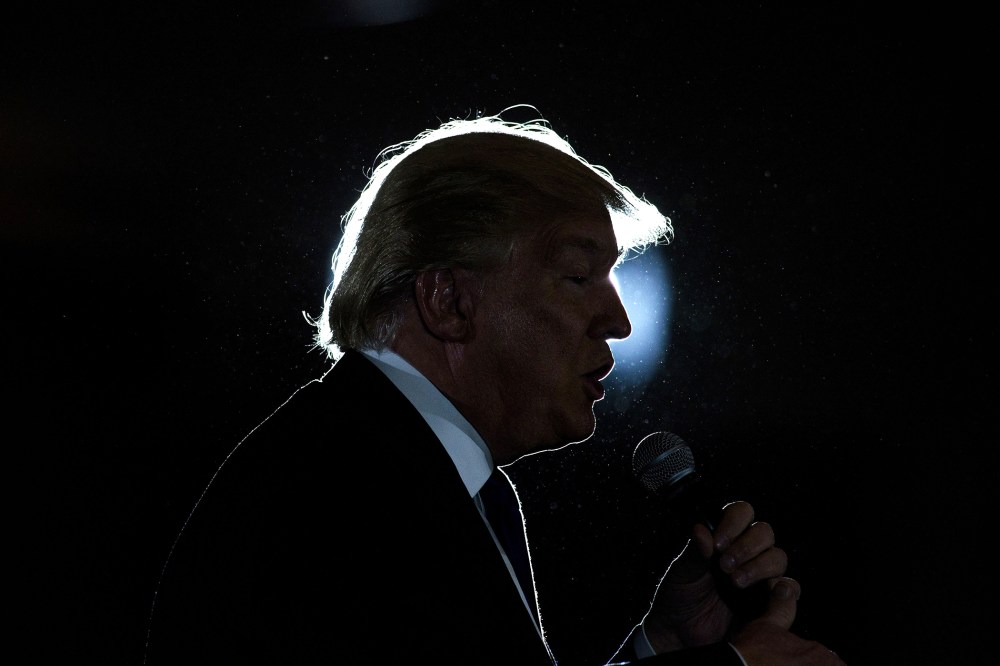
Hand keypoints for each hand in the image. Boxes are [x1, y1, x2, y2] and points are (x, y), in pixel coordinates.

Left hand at [640, 501, 844, 663]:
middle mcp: (746, 552)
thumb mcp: (681, 572)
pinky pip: (791, 587)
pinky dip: (783, 587)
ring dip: (759, 566)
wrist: (682, 634)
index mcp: (724, 537)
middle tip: (725, 565)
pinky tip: (764, 594)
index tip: (718, 542)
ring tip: (735, 582)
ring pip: (778, 557)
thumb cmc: (679, 597)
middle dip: (747, 546)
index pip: (742, 512)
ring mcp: (760, 575)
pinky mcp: (771, 600)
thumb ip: (693, 552)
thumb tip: (701, 529)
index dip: (734, 521)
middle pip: (764, 532)